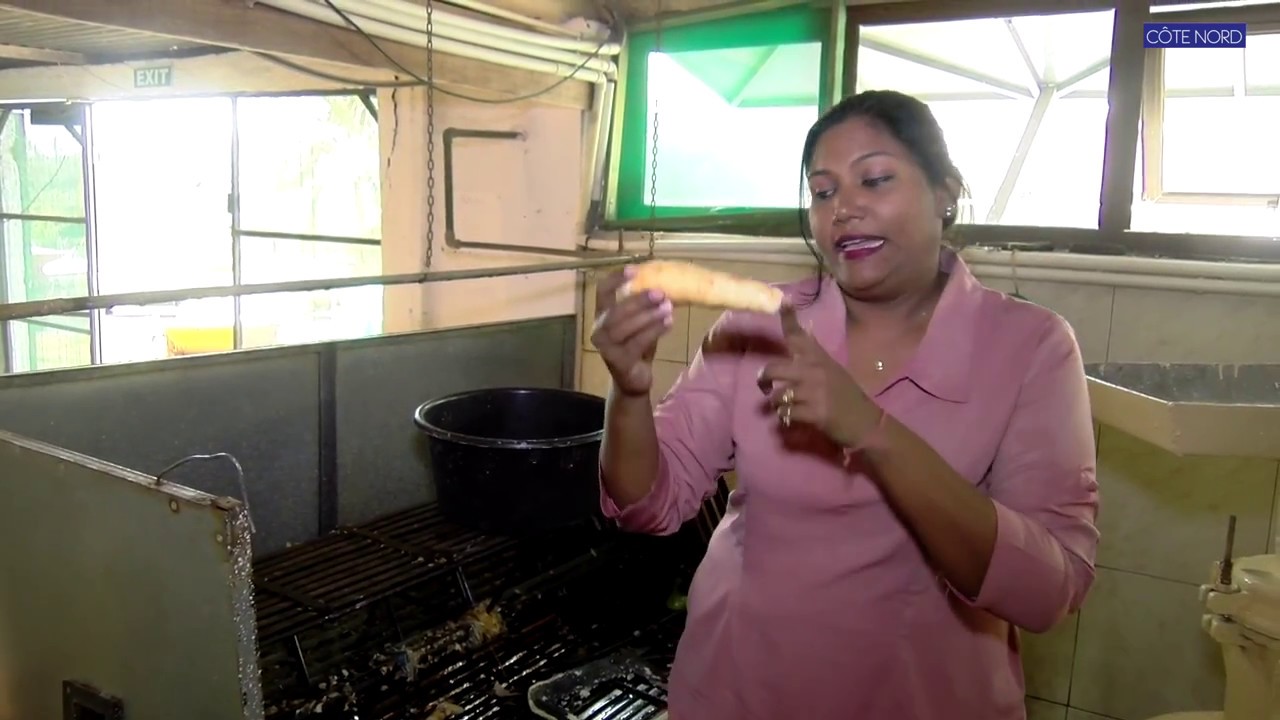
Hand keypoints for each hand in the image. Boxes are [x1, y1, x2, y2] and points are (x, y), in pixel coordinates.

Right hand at [590, 265, 673, 396]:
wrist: (633, 379)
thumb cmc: (636, 345)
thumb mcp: (640, 322)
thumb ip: (645, 306)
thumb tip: (666, 282)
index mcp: (602, 315)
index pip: (602, 291)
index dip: (615, 279)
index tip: (634, 270)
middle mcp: (598, 330)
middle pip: (615, 310)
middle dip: (639, 300)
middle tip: (661, 293)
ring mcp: (606, 347)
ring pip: (625, 327)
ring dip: (648, 316)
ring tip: (668, 308)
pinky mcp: (618, 362)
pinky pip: (636, 343)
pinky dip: (654, 331)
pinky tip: (669, 324)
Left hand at [757, 305, 871, 446]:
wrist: (865, 421)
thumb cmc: (847, 395)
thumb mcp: (831, 369)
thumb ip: (812, 358)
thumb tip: (796, 340)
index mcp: (819, 358)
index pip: (798, 336)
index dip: (788, 318)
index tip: (783, 301)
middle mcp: (814, 371)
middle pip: (773, 368)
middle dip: (763, 379)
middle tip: (764, 387)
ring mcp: (814, 392)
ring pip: (777, 395)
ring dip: (776, 403)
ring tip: (784, 406)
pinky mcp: (813, 412)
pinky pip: (786, 413)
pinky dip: (784, 417)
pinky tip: (791, 417)